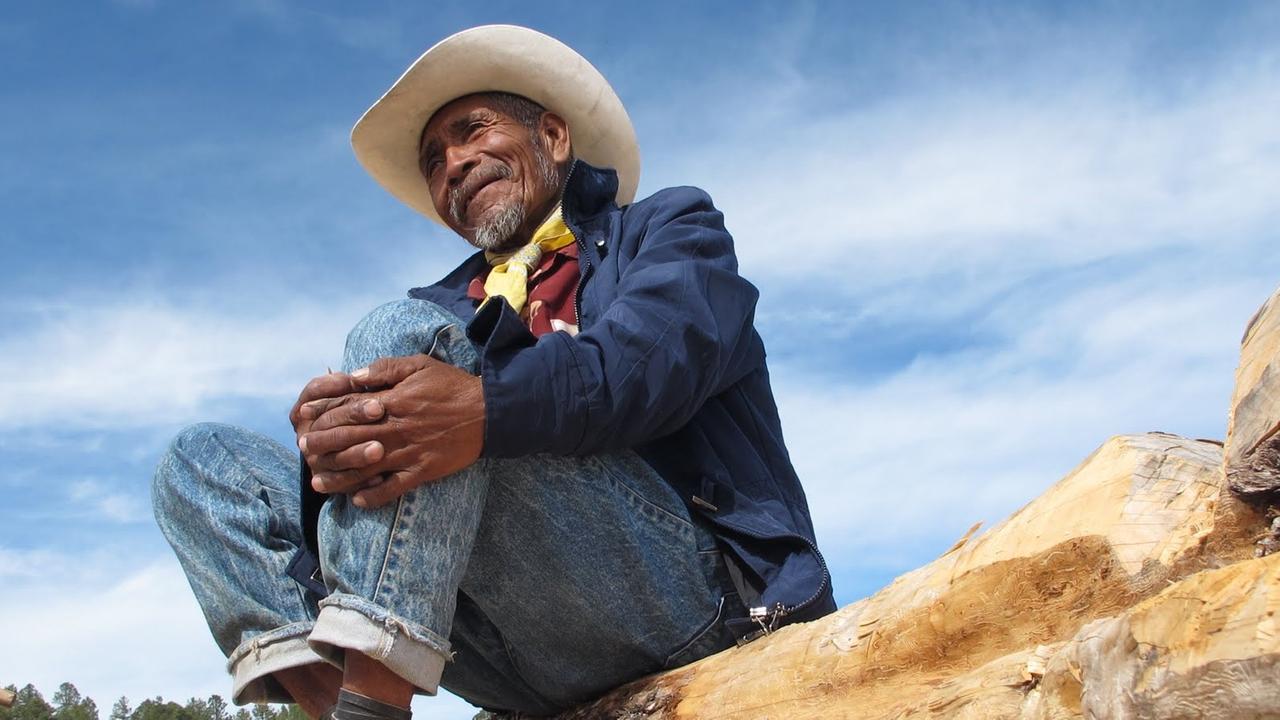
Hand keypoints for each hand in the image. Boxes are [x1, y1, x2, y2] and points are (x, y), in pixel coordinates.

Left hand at [299, 354, 485, 508]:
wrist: (489, 413)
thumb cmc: (452, 386)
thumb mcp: (420, 365)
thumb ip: (385, 369)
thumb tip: (354, 376)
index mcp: (392, 402)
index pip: (348, 408)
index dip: (323, 414)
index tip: (304, 418)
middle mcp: (395, 429)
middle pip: (349, 439)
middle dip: (322, 445)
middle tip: (303, 450)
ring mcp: (408, 452)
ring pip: (365, 468)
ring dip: (339, 477)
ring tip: (319, 483)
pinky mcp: (422, 471)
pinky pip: (393, 488)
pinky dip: (374, 496)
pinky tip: (358, 500)